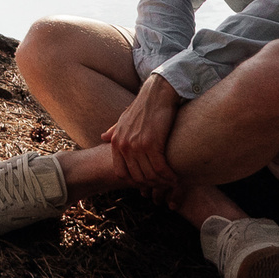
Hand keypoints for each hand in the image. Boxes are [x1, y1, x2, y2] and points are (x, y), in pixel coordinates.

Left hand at [101, 75, 181, 192]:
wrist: (158, 93)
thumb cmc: (143, 106)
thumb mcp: (124, 118)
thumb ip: (114, 130)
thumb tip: (103, 137)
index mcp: (116, 142)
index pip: (121, 173)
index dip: (135, 181)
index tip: (147, 182)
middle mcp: (124, 145)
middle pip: (137, 177)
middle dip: (151, 184)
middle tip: (162, 185)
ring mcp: (137, 145)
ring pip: (149, 175)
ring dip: (161, 182)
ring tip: (170, 182)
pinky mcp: (152, 143)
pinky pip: (160, 168)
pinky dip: (168, 176)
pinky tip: (175, 177)